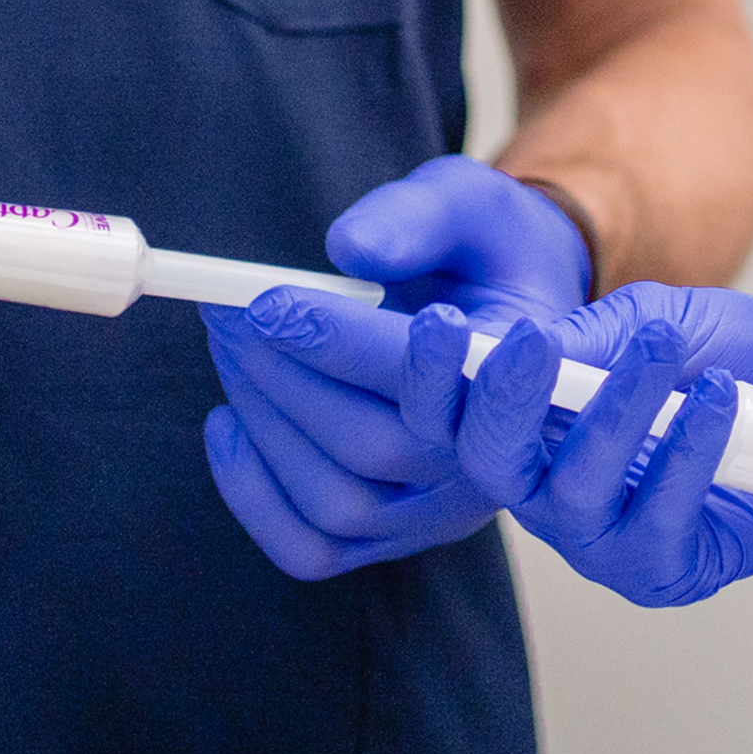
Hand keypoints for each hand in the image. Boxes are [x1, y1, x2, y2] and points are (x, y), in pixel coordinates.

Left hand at [200, 157, 594, 579]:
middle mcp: (490, 464)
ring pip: (337, 502)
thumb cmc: (484, 248)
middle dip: (285, 375)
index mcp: (524, 381)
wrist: (504, 305)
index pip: (426, 382)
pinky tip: (228, 425)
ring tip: (232, 343)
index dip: (340, 345)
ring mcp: (440, 511)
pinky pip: (314, 550)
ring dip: (264, 421)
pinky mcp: (393, 534)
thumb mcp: (469, 203)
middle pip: (374, 447)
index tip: (267, 299)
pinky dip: (254, 498)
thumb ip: (418, 217)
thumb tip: (349, 248)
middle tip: (231, 309)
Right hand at [411, 282, 752, 606]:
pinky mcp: (664, 568)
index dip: (430, 376)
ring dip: (614, 412)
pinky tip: (717, 399)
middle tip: (526, 342)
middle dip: (500, 402)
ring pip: (571, 492)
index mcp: (530, 422)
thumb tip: (537, 346)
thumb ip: (603, 332)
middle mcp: (547, 486)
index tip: (438, 320)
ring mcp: (601, 536)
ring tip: (658, 348)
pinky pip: (657, 519)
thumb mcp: (666, 319)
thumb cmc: (732, 358)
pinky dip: (685, 453)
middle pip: (490, 462)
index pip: (450, 412)